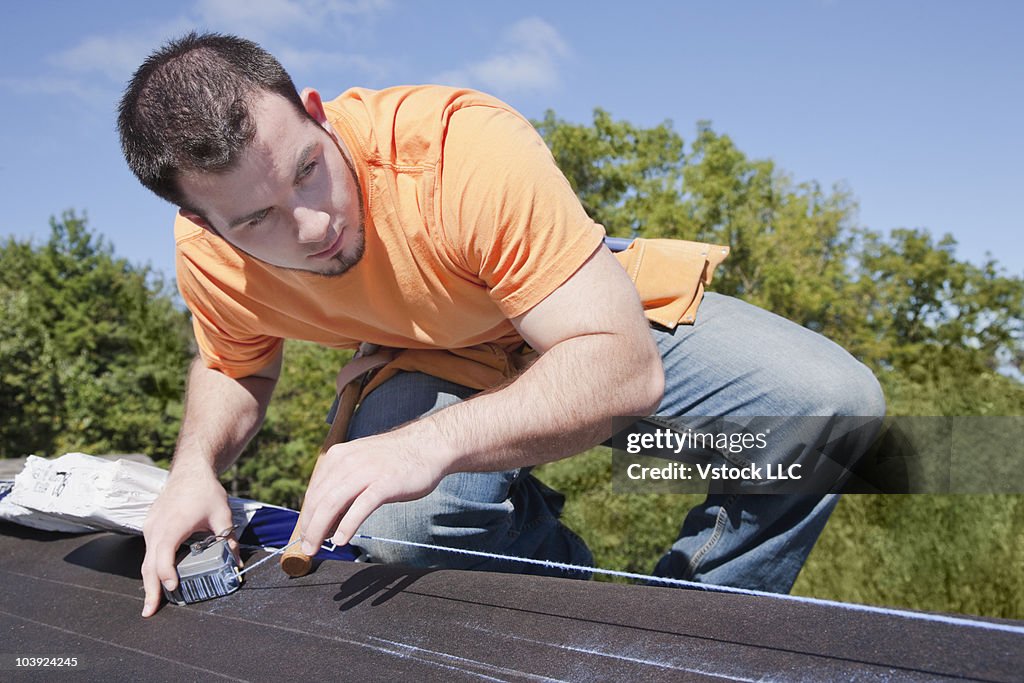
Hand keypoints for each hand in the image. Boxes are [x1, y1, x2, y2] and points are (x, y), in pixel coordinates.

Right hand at [140, 466, 235, 616]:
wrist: (190, 470)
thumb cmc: (205, 491)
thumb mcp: (222, 515)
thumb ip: (229, 539)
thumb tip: (237, 563)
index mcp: (172, 526)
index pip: (163, 557)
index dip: (167, 575)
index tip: (174, 589)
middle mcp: (156, 528)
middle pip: (148, 565)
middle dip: (150, 590)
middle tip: (149, 612)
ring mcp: (150, 526)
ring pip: (146, 559)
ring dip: (149, 580)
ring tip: (153, 601)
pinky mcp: (151, 525)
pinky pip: (148, 550)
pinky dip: (151, 566)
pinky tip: (156, 578)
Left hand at [296, 432, 448, 554]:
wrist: (427, 445)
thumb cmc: (394, 460)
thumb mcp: (361, 465)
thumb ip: (343, 486)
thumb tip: (327, 520)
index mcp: (338, 457)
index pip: (314, 491)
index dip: (306, 517)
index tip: (305, 535)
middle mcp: (347, 462)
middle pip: (319, 500)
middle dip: (309, 527)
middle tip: (306, 547)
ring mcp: (366, 472)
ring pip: (333, 504)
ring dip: (320, 530)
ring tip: (315, 547)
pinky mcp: (384, 483)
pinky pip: (360, 507)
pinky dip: (347, 525)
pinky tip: (341, 540)